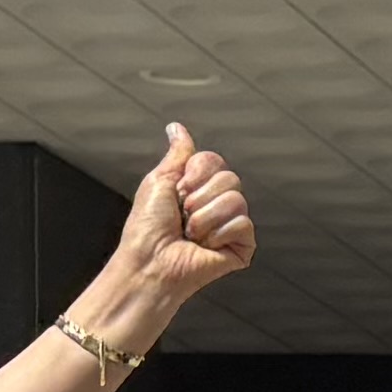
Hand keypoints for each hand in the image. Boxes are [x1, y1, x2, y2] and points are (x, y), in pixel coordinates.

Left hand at [95, 123, 254, 330]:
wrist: (151, 263)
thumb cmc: (147, 229)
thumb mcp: (158, 180)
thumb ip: (176, 154)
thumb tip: (177, 129)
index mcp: (198, 187)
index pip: (214, 161)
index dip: (195, 174)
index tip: (178, 191)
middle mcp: (216, 204)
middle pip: (229, 177)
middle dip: (199, 197)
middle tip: (184, 216)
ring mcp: (231, 225)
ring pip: (236, 199)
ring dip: (205, 218)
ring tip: (192, 234)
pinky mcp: (242, 245)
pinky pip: (244, 223)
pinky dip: (219, 234)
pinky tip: (206, 246)